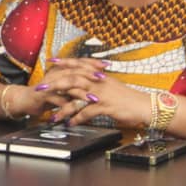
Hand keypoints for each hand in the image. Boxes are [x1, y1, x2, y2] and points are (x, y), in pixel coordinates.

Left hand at [33, 57, 151, 127]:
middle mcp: (99, 82)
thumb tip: (84, 84)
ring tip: (53, 115)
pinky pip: (87, 112)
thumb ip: (97, 83)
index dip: (65, 62)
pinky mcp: (105, 106)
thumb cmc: (127, 98)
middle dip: (55, 84)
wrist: (145, 106)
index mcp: (99, 76)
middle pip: (73, 79)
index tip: (51, 61)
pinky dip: (77, 118)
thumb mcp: (111, 86)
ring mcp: (102, 94)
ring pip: (77, 96)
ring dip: (63, 107)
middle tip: (41, 88)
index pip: (79, 65)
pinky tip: (71, 123)